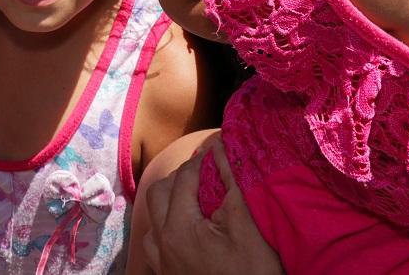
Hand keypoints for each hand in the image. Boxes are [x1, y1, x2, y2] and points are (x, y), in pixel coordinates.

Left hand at [140, 139, 282, 274]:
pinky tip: (190, 228)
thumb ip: (231, 181)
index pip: (184, 177)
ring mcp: (162, 263)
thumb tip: (221, 146)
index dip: (203, 159)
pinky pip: (156, 243)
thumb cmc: (254, 272)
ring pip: (154, 219)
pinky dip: (168, 227)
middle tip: (208, 172)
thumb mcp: (248, 224)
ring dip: (171, 202)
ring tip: (198, 199)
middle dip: (181, 177)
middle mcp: (162, 245)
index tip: (220, 151)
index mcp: (178, 229)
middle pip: (159, 193)